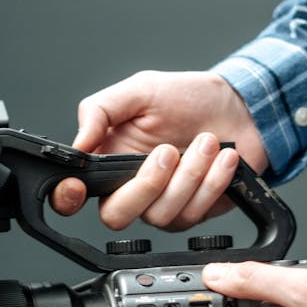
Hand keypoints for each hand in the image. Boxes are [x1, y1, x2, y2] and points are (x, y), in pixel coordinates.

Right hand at [51, 71, 267, 230]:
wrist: (239, 108)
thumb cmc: (188, 98)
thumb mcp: (140, 90)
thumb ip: (100, 111)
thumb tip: (78, 144)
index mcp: (108, 161)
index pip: (72, 195)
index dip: (68, 199)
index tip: (79, 186)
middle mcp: (131, 188)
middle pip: (116, 215)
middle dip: (146, 184)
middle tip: (169, 150)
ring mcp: (162, 204)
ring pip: (161, 214)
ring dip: (190, 175)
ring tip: (207, 141)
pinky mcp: (193, 212)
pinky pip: (194, 212)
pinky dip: (212, 181)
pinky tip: (223, 155)